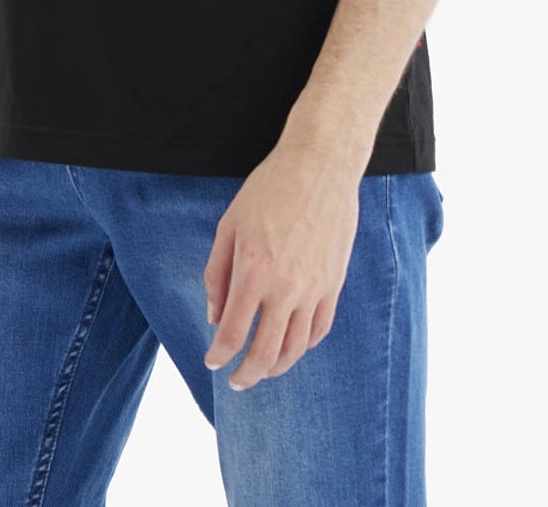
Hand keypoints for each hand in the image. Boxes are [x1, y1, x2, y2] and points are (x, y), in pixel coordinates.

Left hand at [202, 140, 360, 388]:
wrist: (319, 165)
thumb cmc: (269, 189)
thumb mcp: (229, 225)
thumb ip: (217, 274)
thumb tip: (214, 315)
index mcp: (253, 272)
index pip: (233, 334)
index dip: (219, 355)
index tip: (212, 362)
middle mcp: (285, 288)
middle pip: (265, 353)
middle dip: (247, 375)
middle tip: (236, 381)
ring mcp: (314, 288)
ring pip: (296, 348)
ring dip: (276, 366)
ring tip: (263, 369)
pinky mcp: (334, 283)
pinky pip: (320, 328)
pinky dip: (304, 345)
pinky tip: (292, 346)